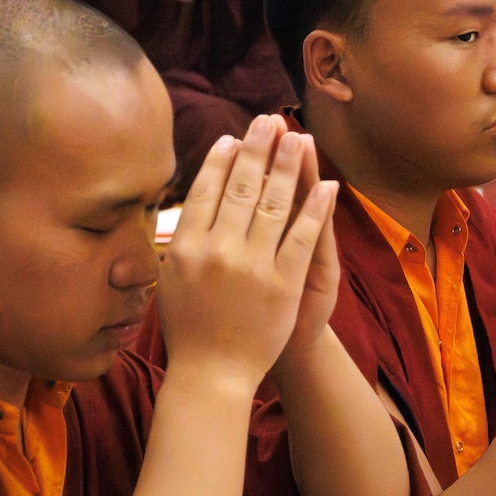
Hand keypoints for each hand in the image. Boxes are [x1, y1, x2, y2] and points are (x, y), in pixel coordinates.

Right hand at [158, 115, 337, 382]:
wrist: (213, 375)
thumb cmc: (188, 330)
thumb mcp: (170, 281)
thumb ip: (180, 240)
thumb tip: (190, 201)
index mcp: (187, 245)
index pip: (207, 189)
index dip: (222, 159)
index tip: (233, 137)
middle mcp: (219, 249)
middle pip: (241, 186)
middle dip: (258, 148)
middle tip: (269, 121)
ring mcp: (253, 264)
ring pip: (273, 203)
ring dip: (288, 165)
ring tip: (297, 138)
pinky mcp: (284, 282)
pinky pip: (303, 236)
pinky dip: (316, 207)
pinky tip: (325, 183)